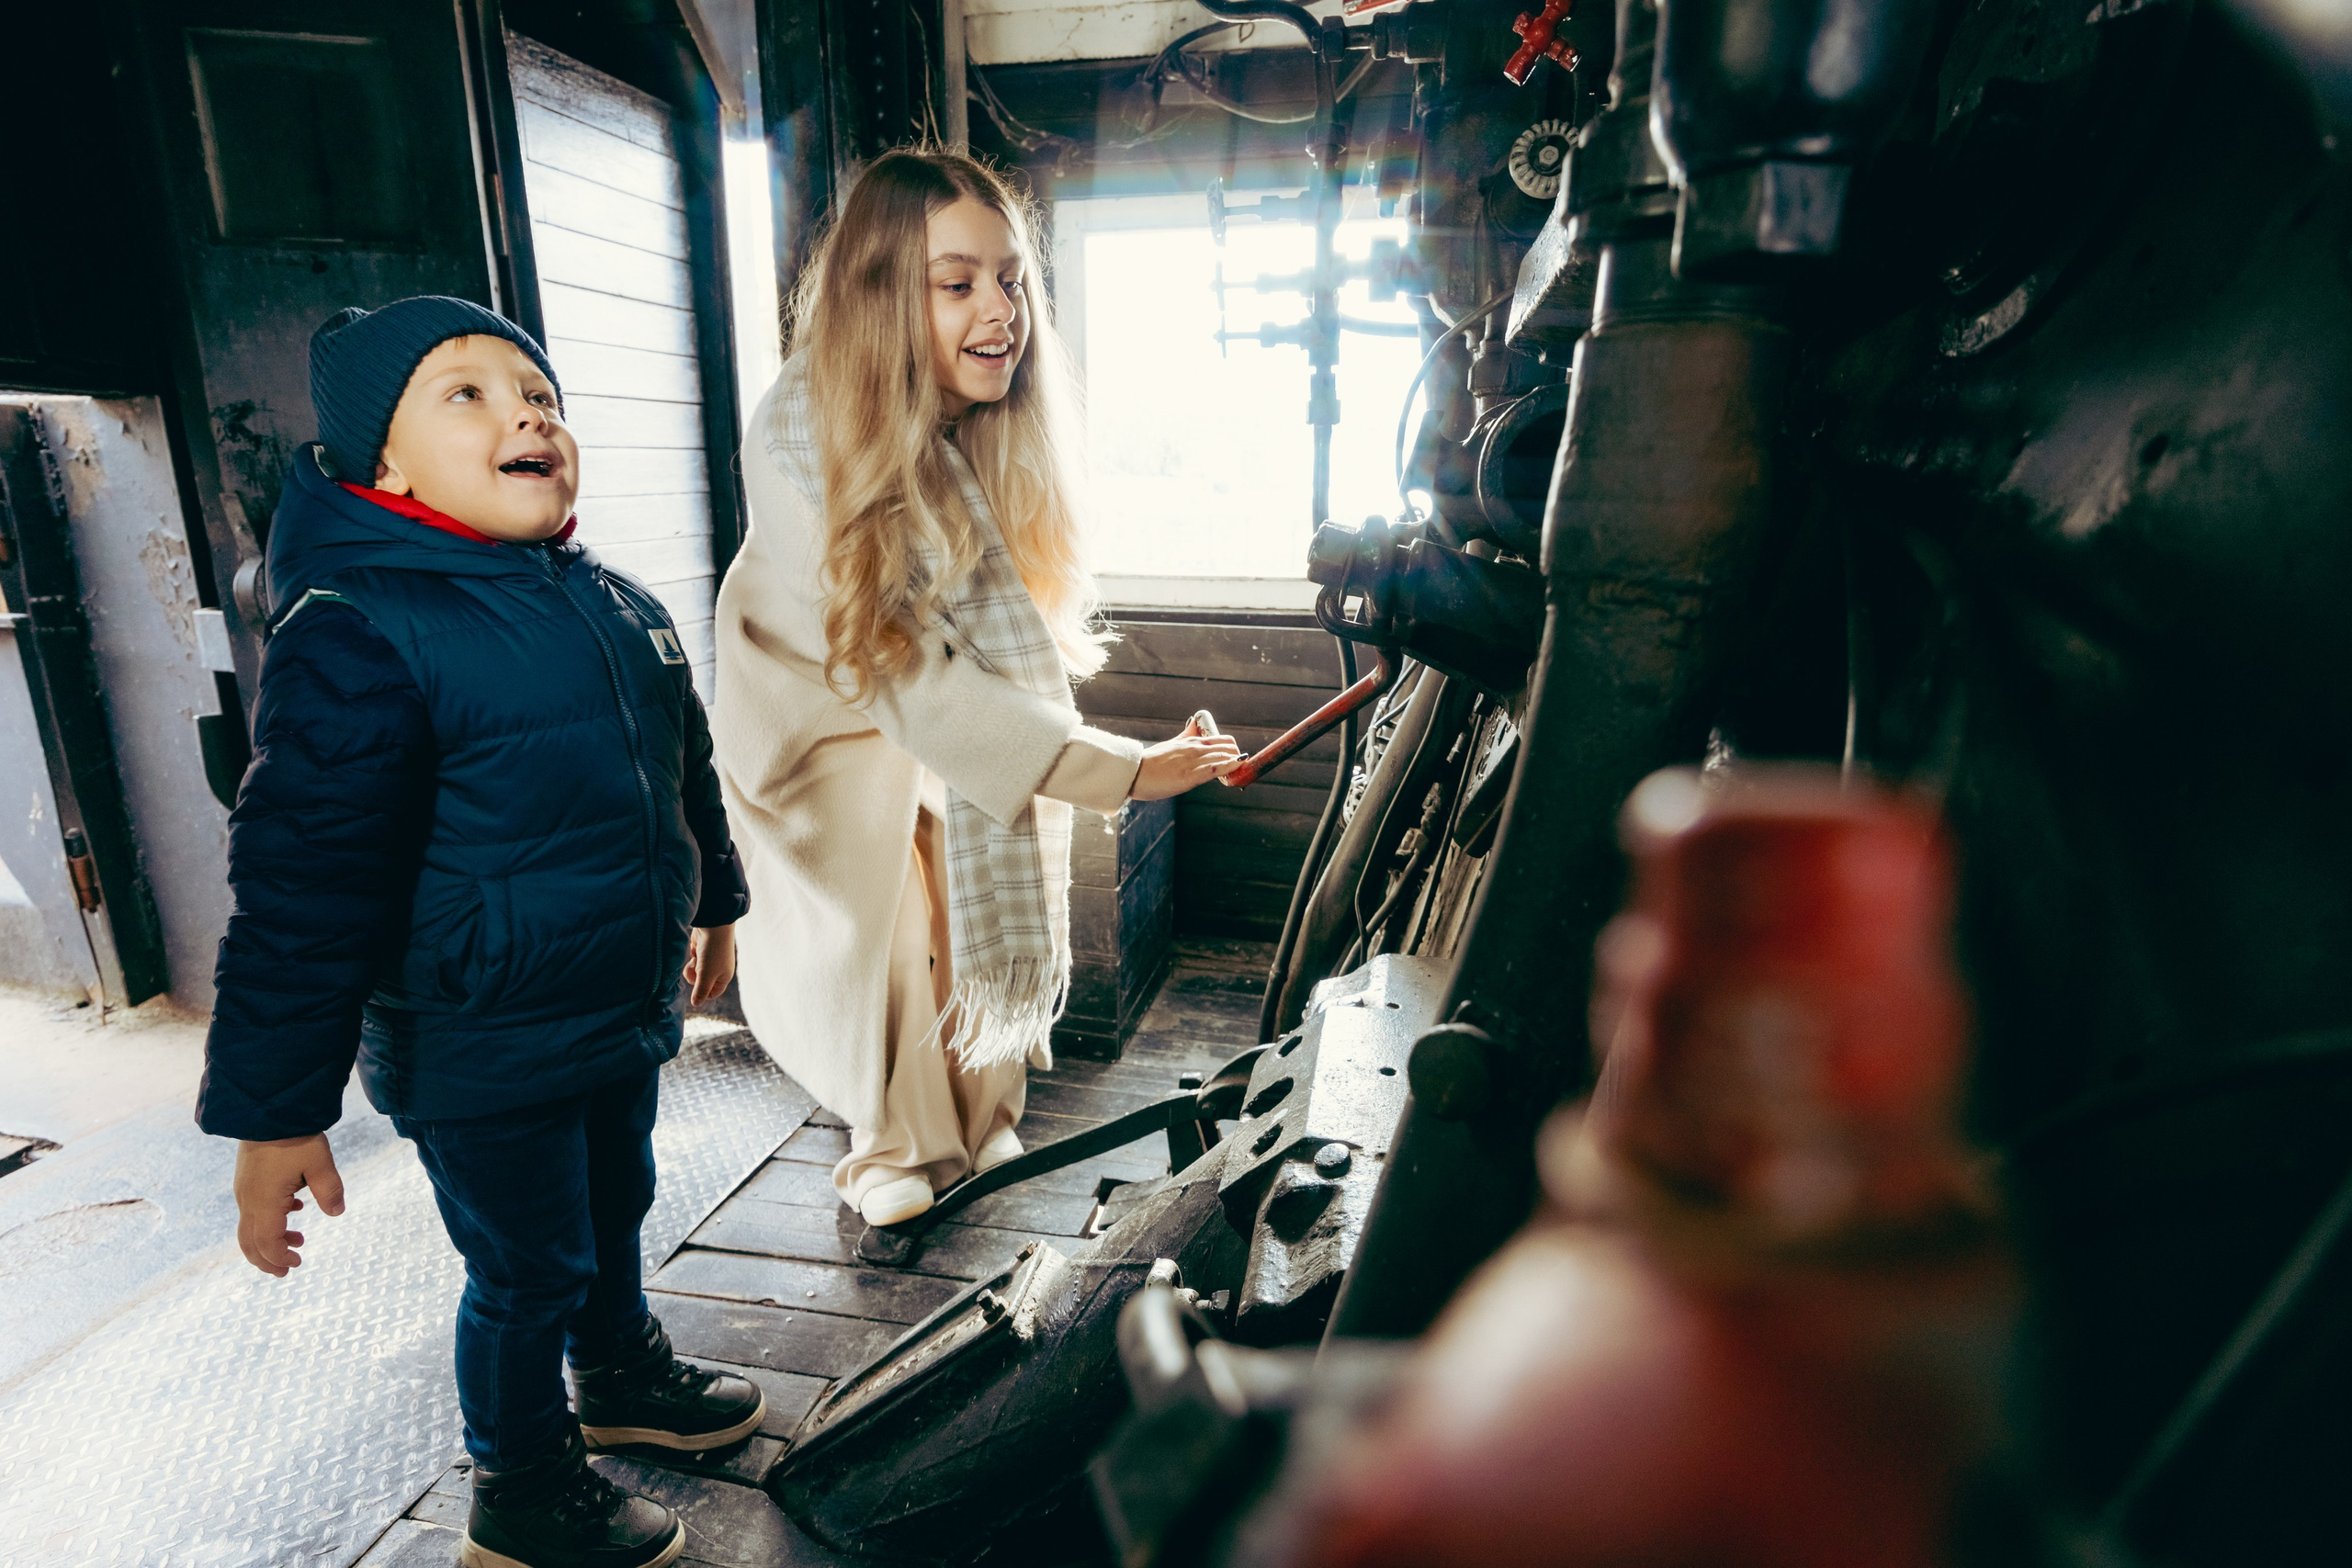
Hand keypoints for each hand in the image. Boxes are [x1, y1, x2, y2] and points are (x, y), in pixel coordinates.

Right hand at [233, 1133, 344, 1276]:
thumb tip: (337, 1213)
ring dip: (271, 1239)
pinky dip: (271, 1219)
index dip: (280, 1259)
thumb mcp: (320, 1163)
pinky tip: (295, 1209)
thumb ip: (329, 1190)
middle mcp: (248, 1200)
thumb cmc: (294, 1136)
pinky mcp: (247, 1179)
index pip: (267, 1243)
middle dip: (267, 1260)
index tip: (297, 1264)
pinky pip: (253, 1209)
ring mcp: (245, 1189)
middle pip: (249, 1243)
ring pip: (250, 1227)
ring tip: (299, 1240)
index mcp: (264, 1202)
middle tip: (286, 1271)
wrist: (267, 1109)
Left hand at [686, 923, 736, 1005]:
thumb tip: (696, 1004)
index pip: (712, 993)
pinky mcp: (701, 951)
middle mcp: (717, 970)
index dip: (702, 992)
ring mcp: (709, 960)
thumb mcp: (706, 975)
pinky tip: (694, 951)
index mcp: (723, 977)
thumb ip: (700, 991)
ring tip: (695, 958)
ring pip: (694, 972)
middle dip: (695, 977)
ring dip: (692, 967)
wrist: (712, 927)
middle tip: (697, 969)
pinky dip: (691, 957)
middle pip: (700, 983)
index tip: (697, 985)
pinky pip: (692, 961)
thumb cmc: (713, 952)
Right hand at [1131, 714, 1240, 800]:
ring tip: (1245, 768)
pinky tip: (1238, 766)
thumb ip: (1185, 735)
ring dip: (1236, 762)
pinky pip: (1214, 770)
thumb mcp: (1170, 744)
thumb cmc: (1149, 762)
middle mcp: (1194, 749)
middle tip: (1240, 765)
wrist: (1132, 773)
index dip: (1232, 748)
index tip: (1236, 757)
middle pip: (1226, 747)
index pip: (1220, 740)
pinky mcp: (1189, 777)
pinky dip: (1229, 767)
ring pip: (1223, 757)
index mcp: (1190, 741)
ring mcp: (1192, 762)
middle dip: (1237, 755)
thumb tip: (1194, 721)